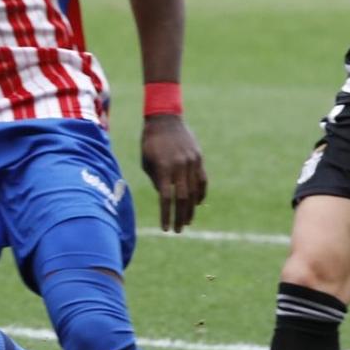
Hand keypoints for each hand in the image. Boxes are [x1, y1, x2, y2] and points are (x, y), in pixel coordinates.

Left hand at [139, 114, 206, 232]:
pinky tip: (197, 204)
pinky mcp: (199, 159)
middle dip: (180, 217)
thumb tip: (165, 198)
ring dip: (191, 209)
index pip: (165, 198)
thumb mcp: (147, 162)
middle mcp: (180, 166)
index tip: (165, 229)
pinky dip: (200, 194)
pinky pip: (202, 180)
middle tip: (178, 230)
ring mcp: (192, 162)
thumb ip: (156, 180)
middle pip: (182, 198)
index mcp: (164, 168)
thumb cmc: (150, 142)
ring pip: (194, 191)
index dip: (166, 215)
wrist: (165, 119)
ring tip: (187, 221)